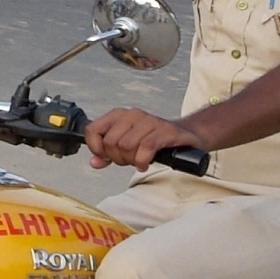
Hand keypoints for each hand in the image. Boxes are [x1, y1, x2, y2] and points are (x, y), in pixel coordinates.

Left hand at [86, 107, 202, 168]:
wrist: (186, 136)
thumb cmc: (154, 140)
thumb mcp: (127, 146)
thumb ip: (108, 154)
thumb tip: (94, 162)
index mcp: (120, 115)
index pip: (92, 129)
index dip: (96, 148)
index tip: (106, 157)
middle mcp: (133, 114)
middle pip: (110, 143)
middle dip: (117, 158)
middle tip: (129, 160)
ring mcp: (150, 121)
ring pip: (126, 146)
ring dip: (131, 161)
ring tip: (139, 161)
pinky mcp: (165, 131)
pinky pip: (145, 149)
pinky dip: (143, 161)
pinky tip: (145, 164)